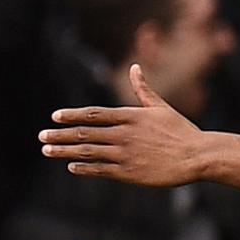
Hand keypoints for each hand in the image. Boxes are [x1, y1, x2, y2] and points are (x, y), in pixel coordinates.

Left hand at [42, 65, 208, 179]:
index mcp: (129, 116)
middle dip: (60, 135)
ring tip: (47, 151)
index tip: (54, 117)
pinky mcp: (130, 173)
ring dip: (65, 151)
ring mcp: (125, 154)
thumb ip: (142, 89)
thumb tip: (135, 67)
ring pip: (88, 151)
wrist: (197, 156)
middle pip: (85, 133)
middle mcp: (123, 134)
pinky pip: (101, 170)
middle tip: (41, 137)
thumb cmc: (181, 131)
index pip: (93, 114)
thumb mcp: (161, 107)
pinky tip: (71, 167)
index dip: (72, 115)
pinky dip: (84, 168)